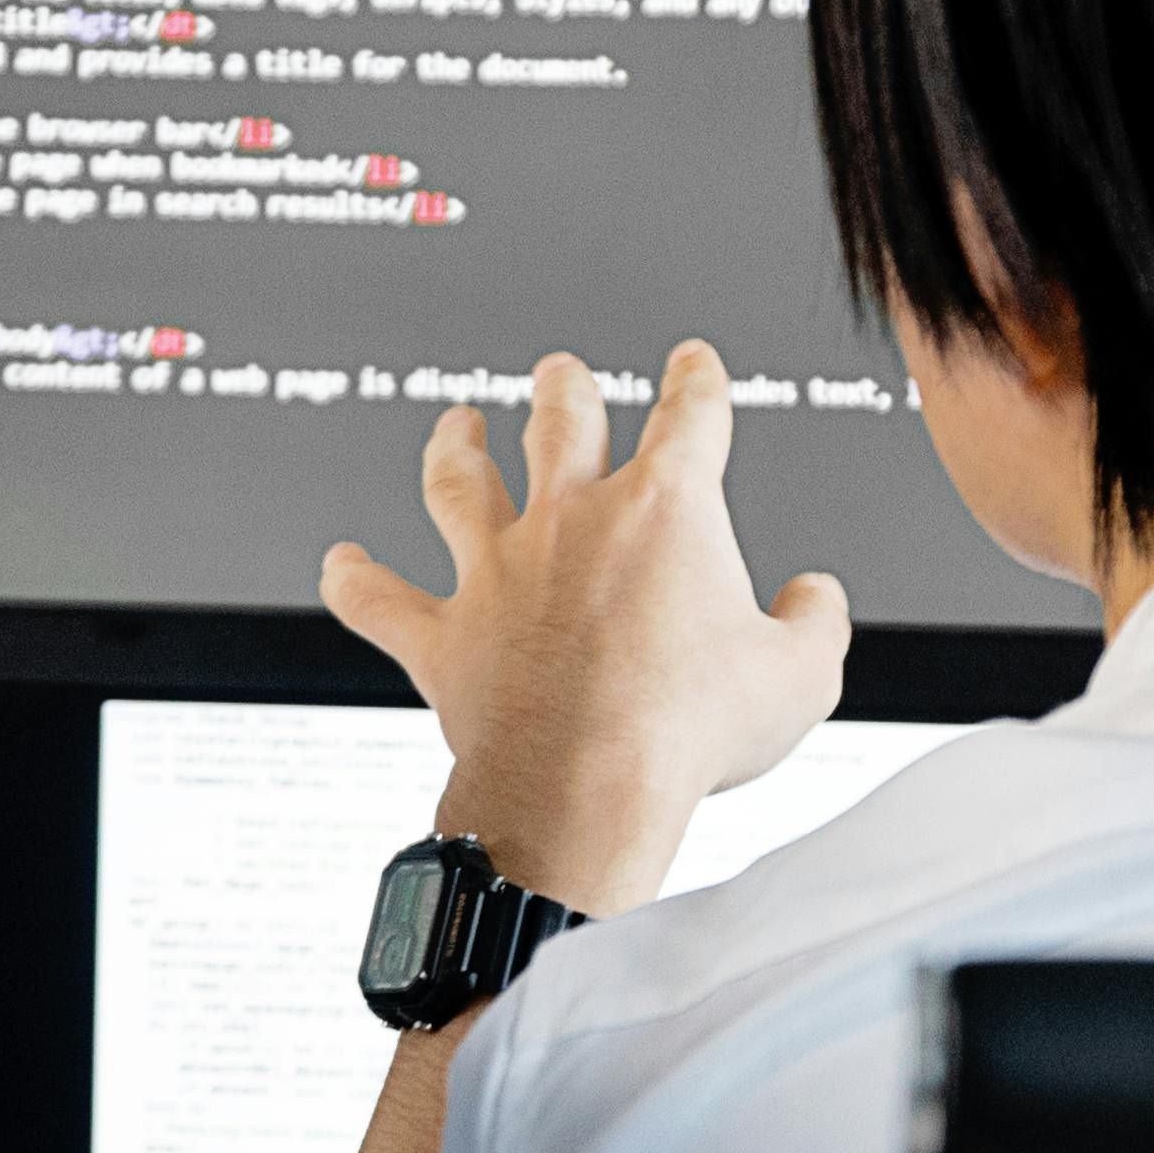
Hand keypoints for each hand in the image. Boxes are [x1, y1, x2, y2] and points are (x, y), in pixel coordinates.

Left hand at [320, 341, 848, 913]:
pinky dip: (354, 582)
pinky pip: (380, 601)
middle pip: (562, 421)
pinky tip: (338, 564)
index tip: (693, 364)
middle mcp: (570, 520)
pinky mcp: (444, 638)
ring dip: (454, 448)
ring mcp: (498, 573)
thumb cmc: (689, 731)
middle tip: (564, 374)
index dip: (696, 380)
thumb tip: (815, 597)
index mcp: (663, 509)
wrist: (585, 788)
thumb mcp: (799, 676)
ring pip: (460, 485)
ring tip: (454, 425)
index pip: (690, 415)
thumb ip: (815, 622)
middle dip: (567, 389)